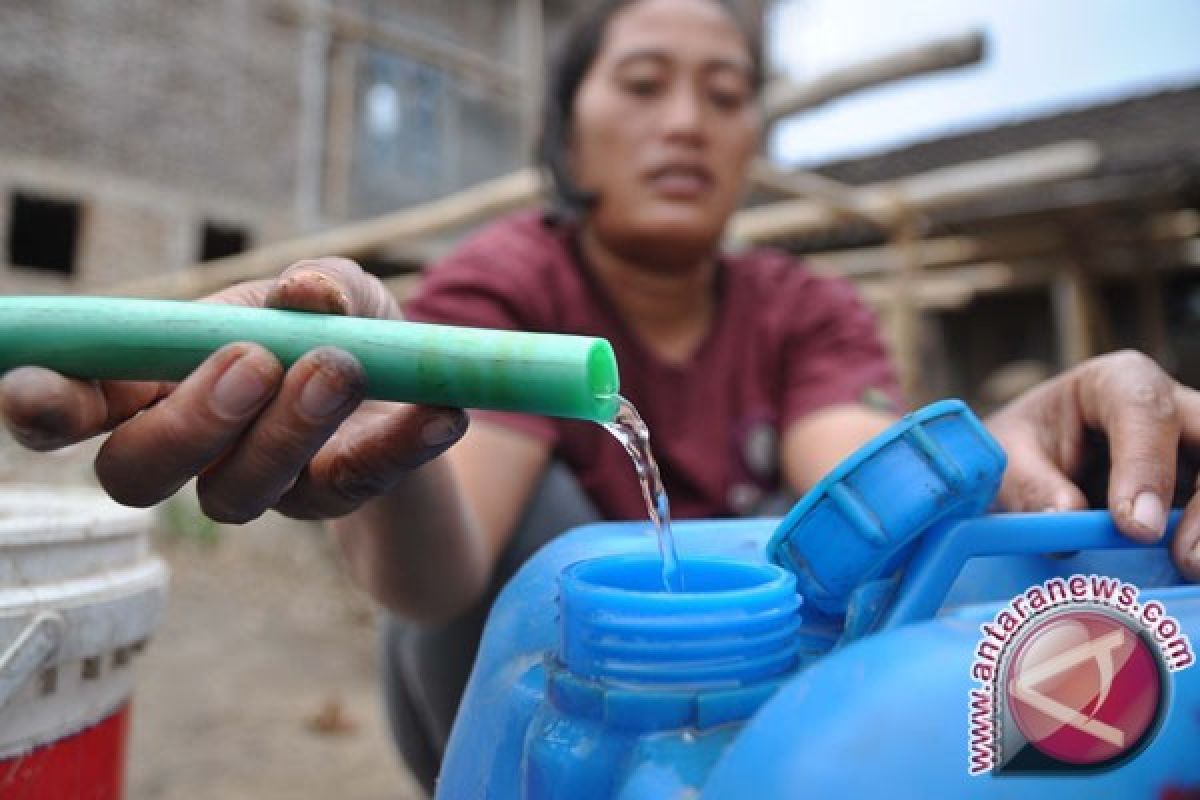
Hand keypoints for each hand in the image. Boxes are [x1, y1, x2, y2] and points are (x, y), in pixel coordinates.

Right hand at [0, 258, 466, 521]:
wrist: (415, 385)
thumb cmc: (340, 325)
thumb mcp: (336, 289)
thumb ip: (320, 283)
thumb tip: (307, 293)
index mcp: (160, 381)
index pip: (72, 410)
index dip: (43, 405)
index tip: (42, 391)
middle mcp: (194, 447)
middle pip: (134, 474)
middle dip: (184, 423)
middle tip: (254, 362)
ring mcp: (260, 485)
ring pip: (234, 494)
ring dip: (286, 429)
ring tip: (341, 366)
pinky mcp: (331, 502)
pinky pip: (353, 488)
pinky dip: (398, 445)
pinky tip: (439, 413)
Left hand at [986, 350, 1199, 578]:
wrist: (1031, 457)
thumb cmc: (1022, 448)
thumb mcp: (1008, 462)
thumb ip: (1033, 487)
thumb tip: (1067, 518)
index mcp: (1117, 382)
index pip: (1147, 411)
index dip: (1148, 468)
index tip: (1136, 527)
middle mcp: (1169, 405)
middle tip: (1186, 558)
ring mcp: (1193, 444)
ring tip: (1190, 567)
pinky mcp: (1197, 480)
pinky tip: (1189, 566)